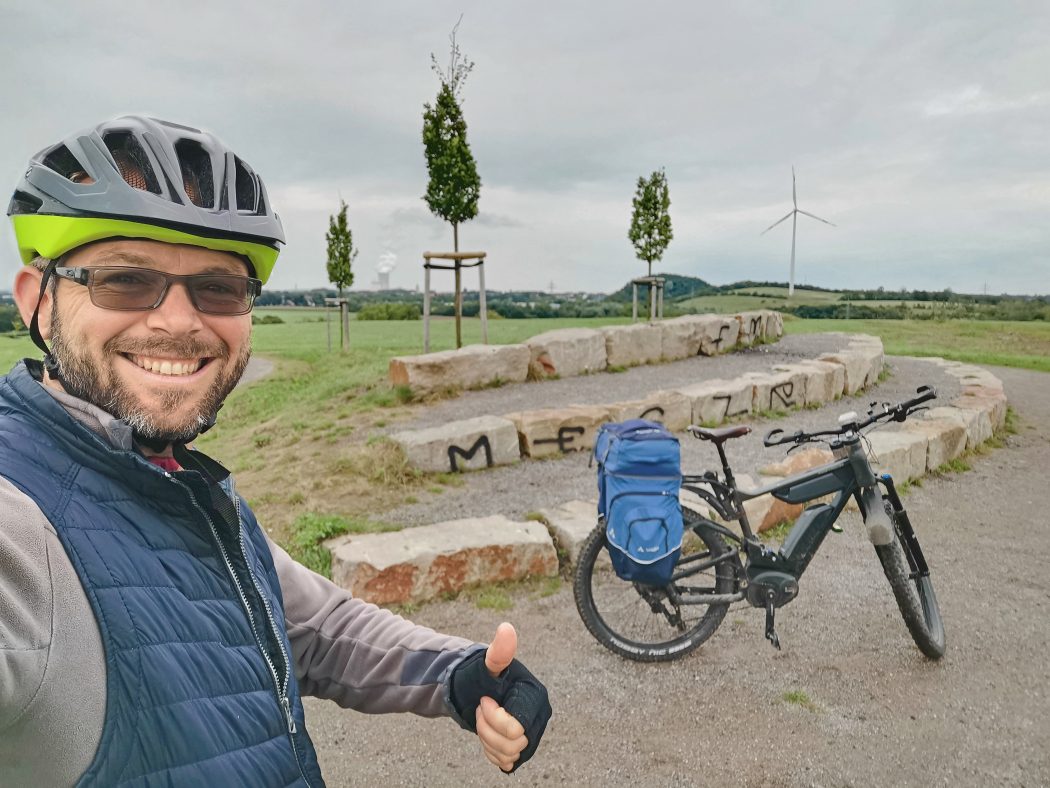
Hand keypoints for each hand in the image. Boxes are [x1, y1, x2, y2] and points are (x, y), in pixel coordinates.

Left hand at [475, 623, 527, 771]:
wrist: (475, 690)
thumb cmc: (482, 675)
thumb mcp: (488, 664)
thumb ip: (499, 651)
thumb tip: (506, 628)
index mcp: (536, 696)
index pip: (515, 727)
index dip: (493, 717)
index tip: (485, 700)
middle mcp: (539, 716)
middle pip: (512, 744)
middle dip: (488, 729)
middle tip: (481, 710)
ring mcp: (532, 733)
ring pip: (508, 755)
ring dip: (488, 739)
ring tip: (484, 720)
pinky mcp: (523, 747)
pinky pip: (507, 762)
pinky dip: (492, 751)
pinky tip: (488, 734)